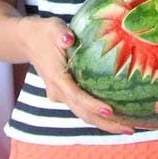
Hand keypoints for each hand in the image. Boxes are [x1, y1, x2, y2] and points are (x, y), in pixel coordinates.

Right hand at [20, 16, 132, 134]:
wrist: (27, 40)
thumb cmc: (44, 32)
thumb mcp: (53, 28)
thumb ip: (61, 34)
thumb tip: (69, 39)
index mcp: (56, 77)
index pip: (76, 95)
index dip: (93, 105)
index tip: (111, 110)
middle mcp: (57, 91)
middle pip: (82, 113)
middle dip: (106, 123)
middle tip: (130, 130)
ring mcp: (60, 95)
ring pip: (82, 114)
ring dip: (104, 123)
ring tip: (128, 128)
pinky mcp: (64, 94)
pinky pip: (82, 108)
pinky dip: (98, 114)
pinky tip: (116, 116)